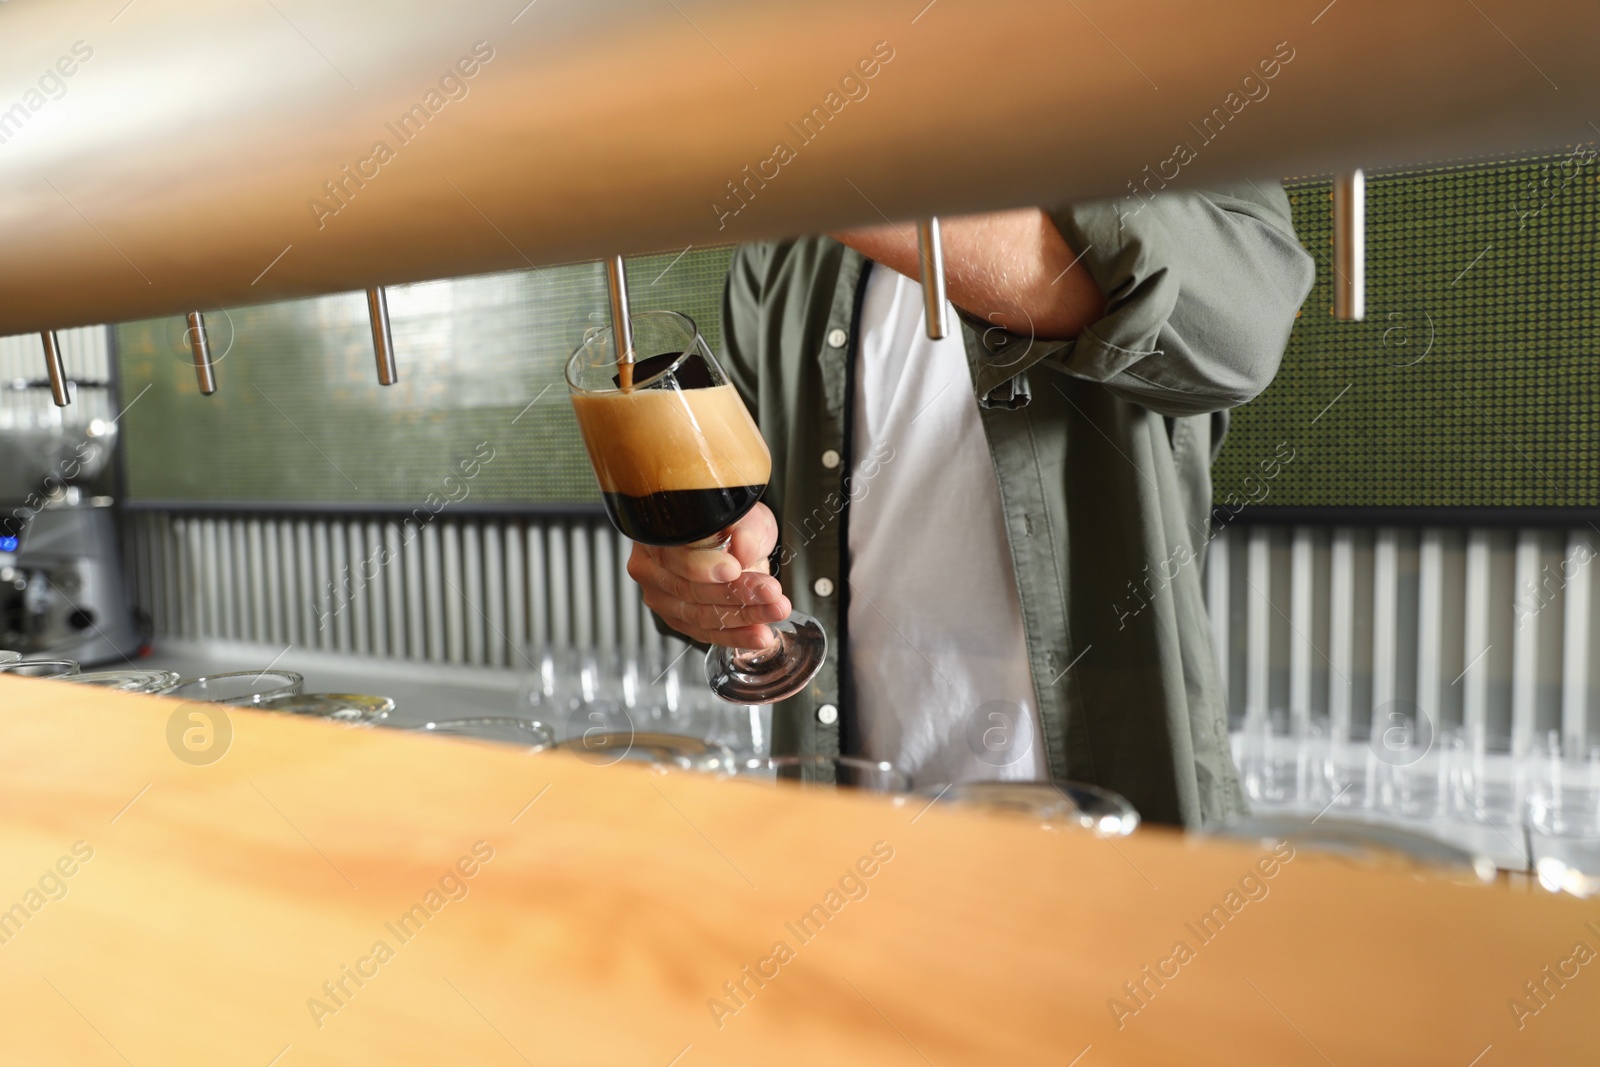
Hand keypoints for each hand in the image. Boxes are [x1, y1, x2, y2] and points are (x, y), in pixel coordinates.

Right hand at [626, 502, 789, 649]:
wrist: (736, 536)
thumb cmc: (732, 523)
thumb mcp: (743, 515)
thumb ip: (743, 529)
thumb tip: (743, 546)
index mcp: (658, 536)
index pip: (676, 556)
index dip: (705, 566)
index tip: (735, 568)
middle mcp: (652, 568)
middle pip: (690, 590)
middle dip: (736, 594)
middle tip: (769, 592)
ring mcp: (663, 597)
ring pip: (701, 615)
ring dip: (744, 617)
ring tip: (774, 611)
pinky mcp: (679, 620)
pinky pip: (707, 633)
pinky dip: (737, 635)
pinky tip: (758, 634)